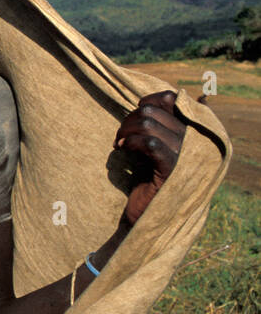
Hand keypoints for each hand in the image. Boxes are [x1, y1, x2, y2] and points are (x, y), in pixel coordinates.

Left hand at [115, 90, 185, 225]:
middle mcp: (194, 141)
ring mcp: (185, 155)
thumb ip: (161, 125)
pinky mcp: (171, 170)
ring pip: (150, 123)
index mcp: (192, 132)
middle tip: (120, 136)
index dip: (149, 101)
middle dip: (130, 119)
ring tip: (119, 144)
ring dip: (126, 130)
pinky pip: (150, 143)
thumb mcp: (156, 148)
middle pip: (154, 110)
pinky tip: (122, 150)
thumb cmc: (149, 180)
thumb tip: (166, 100)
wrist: (147, 215)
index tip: (135, 115)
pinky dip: (131, 142)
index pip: (173, 99)